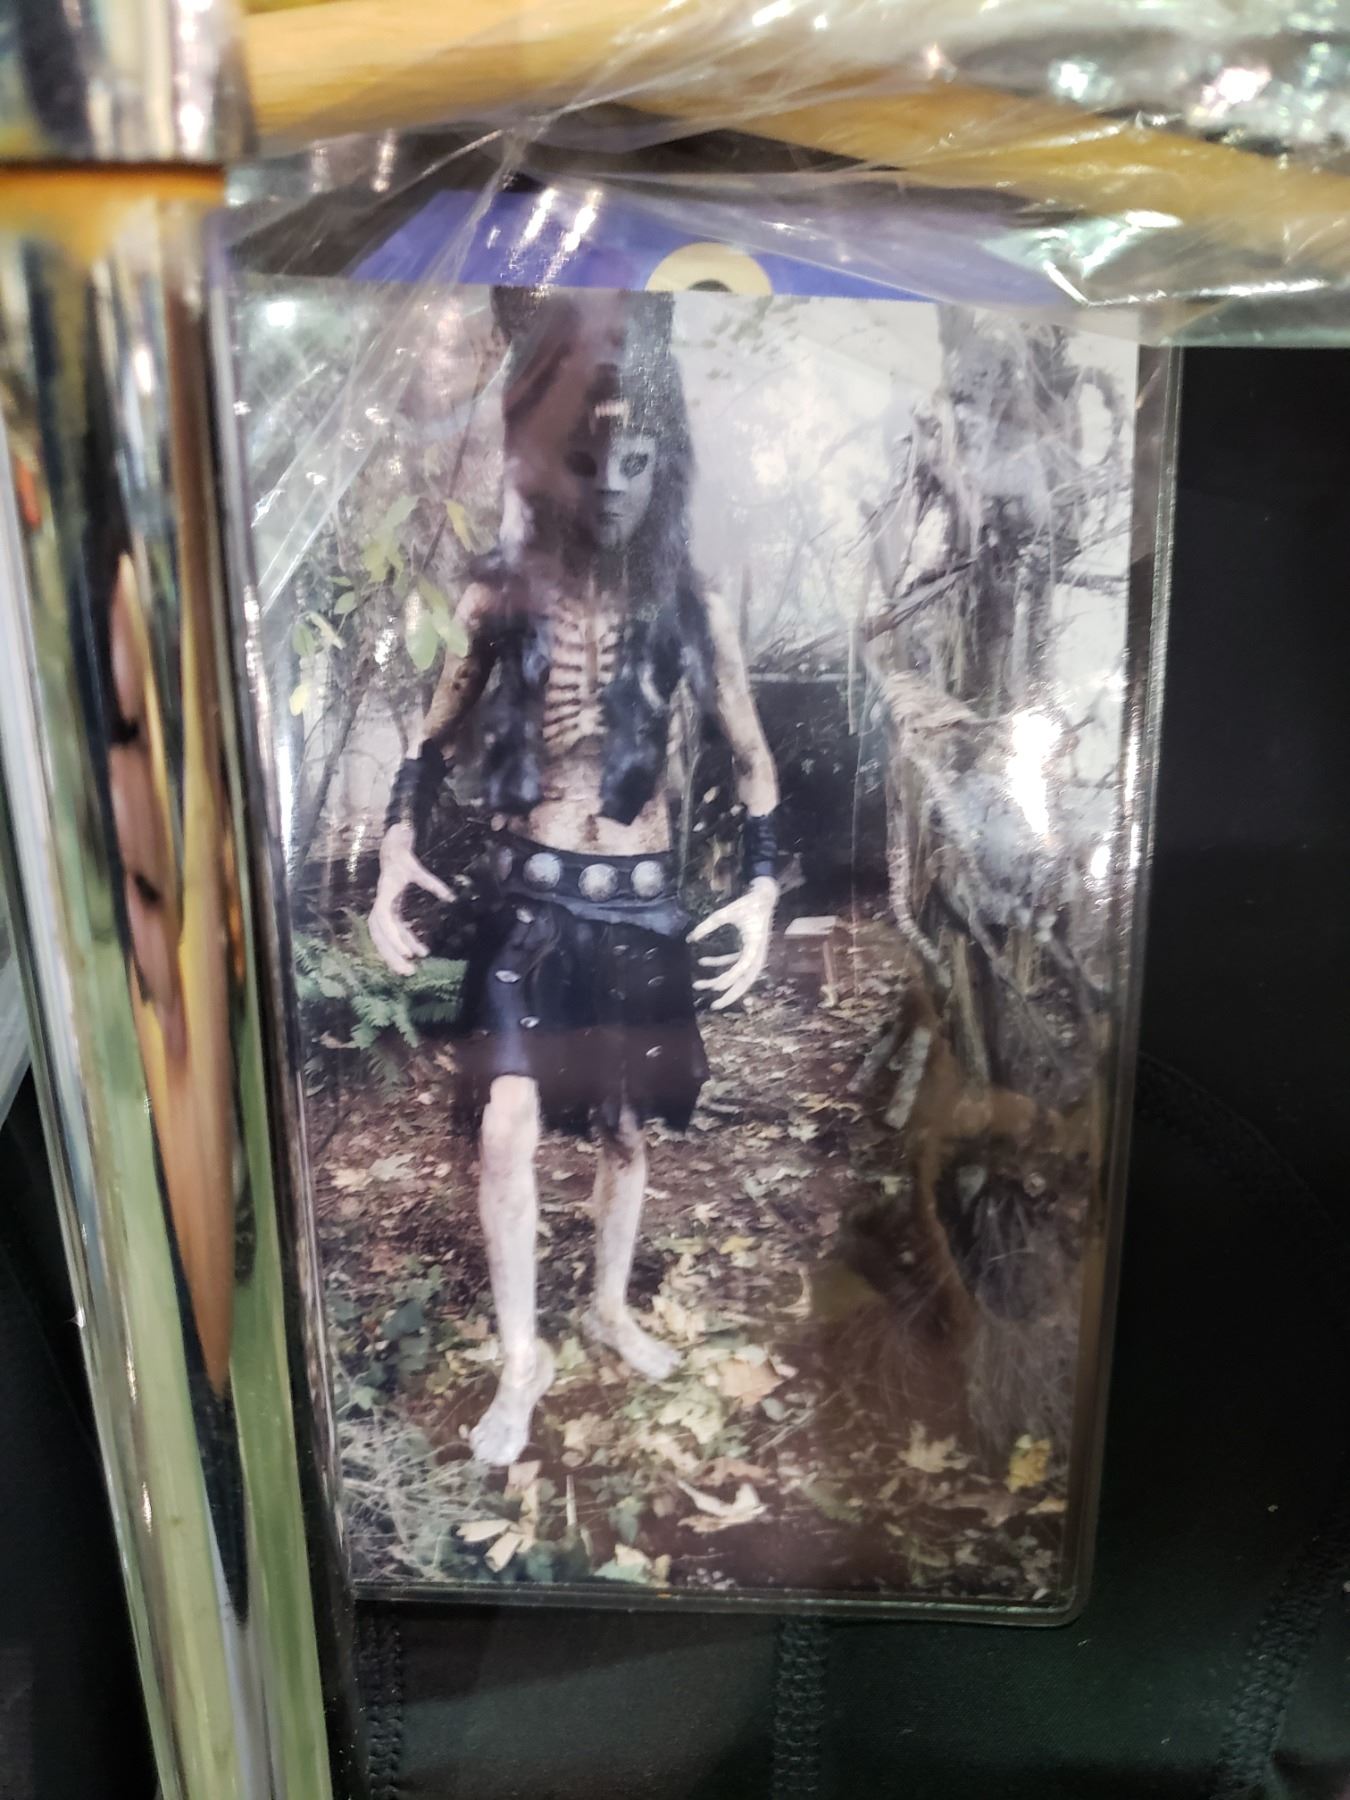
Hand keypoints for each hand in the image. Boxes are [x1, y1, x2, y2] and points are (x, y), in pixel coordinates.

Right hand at [368, 822, 451, 974]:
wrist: (391, 851)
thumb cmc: (403, 859)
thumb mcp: (418, 869)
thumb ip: (433, 884)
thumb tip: (452, 898)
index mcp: (384, 896)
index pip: (385, 922)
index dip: (395, 938)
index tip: (409, 952)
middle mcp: (380, 907)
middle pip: (381, 938)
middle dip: (393, 956)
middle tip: (409, 972)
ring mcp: (382, 912)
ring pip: (384, 940)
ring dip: (395, 955)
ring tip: (411, 970)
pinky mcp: (389, 913)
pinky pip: (394, 933)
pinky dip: (404, 943)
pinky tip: (419, 952)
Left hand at [689, 877, 776, 1010]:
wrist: (764, 897)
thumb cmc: (748, 903)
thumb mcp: (727, 911)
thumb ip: (709, 924)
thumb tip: (690, 938)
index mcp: (755, 945)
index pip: (742, 967)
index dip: (729, 978)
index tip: (715, 986)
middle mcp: (757, 954)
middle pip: (745, 981)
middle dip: (730, 995)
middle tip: (714, 1006)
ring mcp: (753, 954)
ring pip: (738, 975)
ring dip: (720, 980)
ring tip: (699, 984)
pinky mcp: (748, 950)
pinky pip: (734, 963)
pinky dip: (720, 964)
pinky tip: (703, 961)